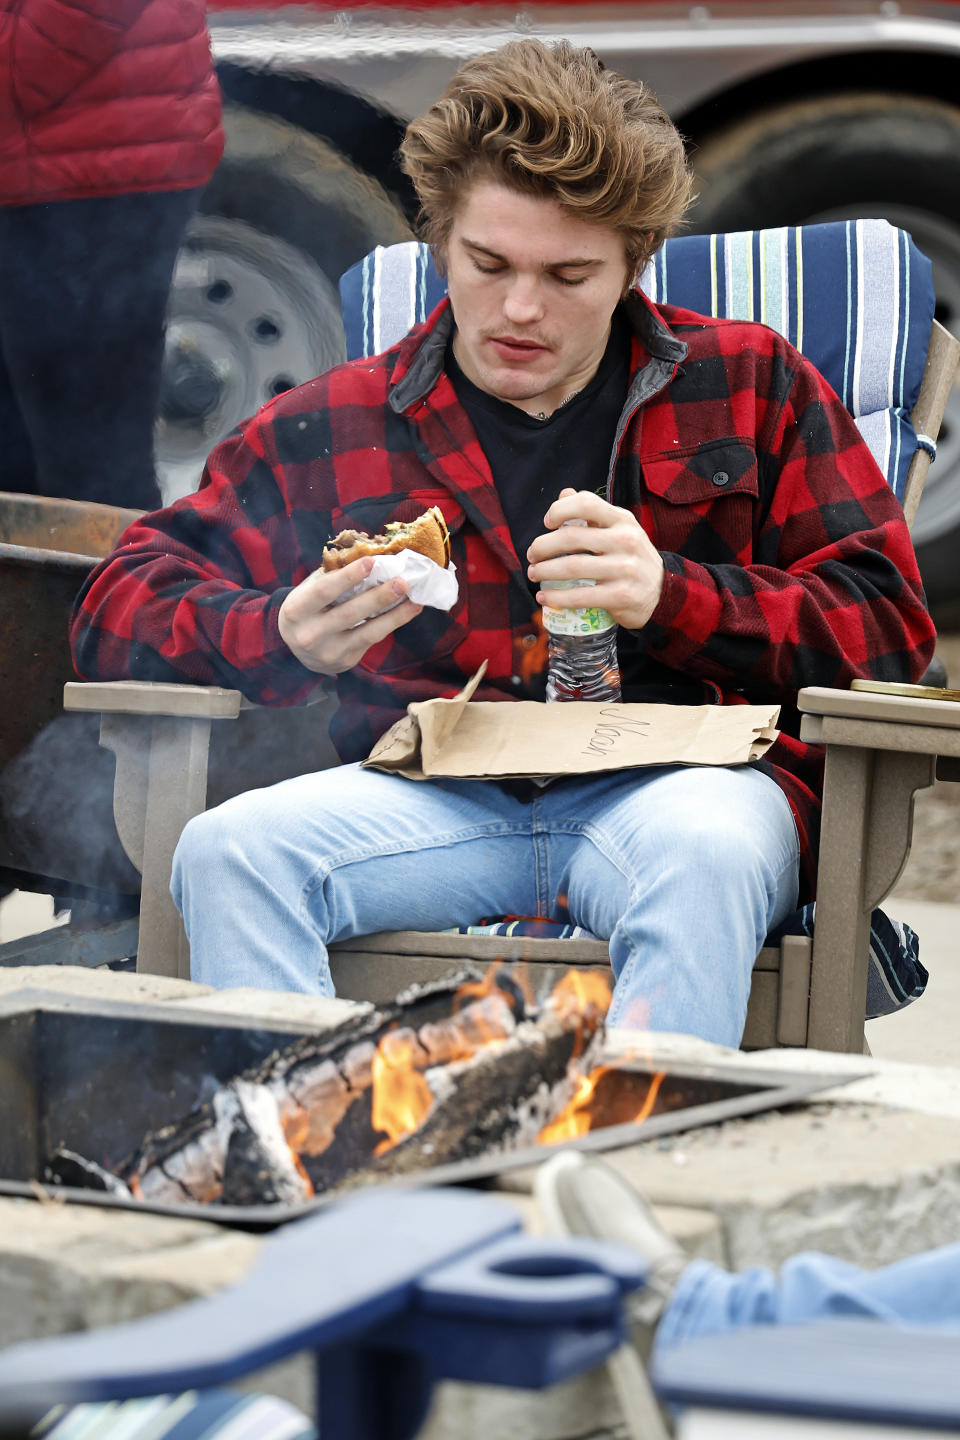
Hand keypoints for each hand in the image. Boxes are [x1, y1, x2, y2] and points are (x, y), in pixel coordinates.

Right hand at [278, 557, 422, 673]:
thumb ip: (332, 576)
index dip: (348, 576)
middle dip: (378, 597)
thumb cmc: (307, 609)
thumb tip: (370, 557)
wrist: (297, 651)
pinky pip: (372, 640)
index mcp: (296, 611)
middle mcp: (310, 634)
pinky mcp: (346, 661)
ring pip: (367, 633)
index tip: (372, 561)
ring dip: (395, 616)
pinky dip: (392, 624)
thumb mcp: (308, 591)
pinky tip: (408, 611)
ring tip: (414, 600)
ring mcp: (329, 652)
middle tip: (401, 582)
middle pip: (349, 613)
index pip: (324, 591)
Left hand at [526, 488, 664, 630]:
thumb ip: (592, 512)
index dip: (560, 510)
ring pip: (572, 567)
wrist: (662, 591)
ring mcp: (625, 569)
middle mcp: (625, 541)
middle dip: (542, 546)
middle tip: (531, 555)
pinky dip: (557, 597)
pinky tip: (544, 597)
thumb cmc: (631, 557)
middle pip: (571, 538)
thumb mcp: (618, 529)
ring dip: (544, 571)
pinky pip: (581, 596)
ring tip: (534, 574)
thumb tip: (564, 493)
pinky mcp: (621, 596)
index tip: (547, 522)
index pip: (586, 503)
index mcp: (622, 520)